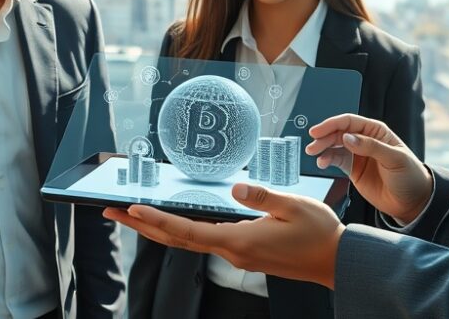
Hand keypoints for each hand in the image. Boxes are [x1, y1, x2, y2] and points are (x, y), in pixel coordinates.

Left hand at [103, 183, 345, 287]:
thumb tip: (234, 187)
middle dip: (142, 226)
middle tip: (111, 211)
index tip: (131, 210)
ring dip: (158, 228)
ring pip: (187, 241)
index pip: (187, 231)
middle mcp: (232, 251)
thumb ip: (261, 196)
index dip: (156, 220)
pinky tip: (174, 221)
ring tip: (132, 215)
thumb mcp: (292, 205)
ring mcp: (237, 254)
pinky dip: (181, 231)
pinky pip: (205, 241)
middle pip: (176, 239)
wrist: (338, 260)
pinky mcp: (245, 253)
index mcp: (239, 240)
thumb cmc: (319, 233)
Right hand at [305, 114, 432, 224]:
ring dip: (322, 148)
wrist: (412, 202)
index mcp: (376, 131)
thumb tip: (348, 138)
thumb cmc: (410, 176)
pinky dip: (326, 160)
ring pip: (334, 146)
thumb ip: (371, 147)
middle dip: (324, 137)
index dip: (332, 124)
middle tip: (313, 145)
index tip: (318, 131)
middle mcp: (364, 140)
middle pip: (338, 133)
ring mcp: (357, 155)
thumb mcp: (394, 159)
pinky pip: (336, 161)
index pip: (350, 122)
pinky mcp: (353, 169)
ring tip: (313, 154)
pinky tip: (322, 163)